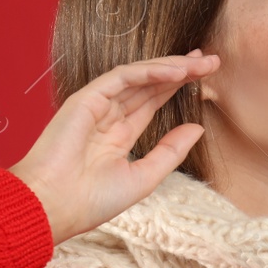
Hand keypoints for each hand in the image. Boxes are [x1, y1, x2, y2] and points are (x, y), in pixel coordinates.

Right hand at [8, 50, 218, 243]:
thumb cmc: (91, 200)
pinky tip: (176, 71)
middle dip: (181, 70)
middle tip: (212, 60)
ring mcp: (96, 105)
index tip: (207, 76)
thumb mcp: (144, 177)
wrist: (55, 206)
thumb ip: (170, 151)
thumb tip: (198, 127)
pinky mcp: (86, 98)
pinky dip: (149, 71)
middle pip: (150, 85)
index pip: (153, 102)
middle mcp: (108, 116)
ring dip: (170, 67)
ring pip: (139, 77)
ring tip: (201, 63)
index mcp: (118, 135)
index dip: (178, 87)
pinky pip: (121, 77)